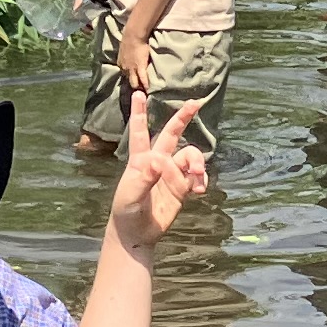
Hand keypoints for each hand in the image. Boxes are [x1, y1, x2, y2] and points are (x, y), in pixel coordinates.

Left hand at [106, 91, 210, 247]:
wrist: (136, 233)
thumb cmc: (125, 210)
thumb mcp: (130, 195)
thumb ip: (144, 178)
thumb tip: (158, 161)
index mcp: (140, 160)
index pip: (140, 132)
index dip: (140, 113)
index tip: (138, 93)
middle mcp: (158, 162)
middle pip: (172, 134)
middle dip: (183, 117)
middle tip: (195, 103)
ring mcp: (172, 174)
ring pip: (190, 156)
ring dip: (196, 162)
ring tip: (197, 174)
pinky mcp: (183, 188)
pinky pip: (197, 177)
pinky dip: (201, 180)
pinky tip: (199, 190)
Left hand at [117, 21, 155, 93]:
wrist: (133, 35)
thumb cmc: (129, 38)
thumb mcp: (124, 49)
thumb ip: (126, 54)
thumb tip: (129, 54)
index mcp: (121, 63)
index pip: (124, 74)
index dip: (129, 77)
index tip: (133, 80)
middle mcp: (125, 68)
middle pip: (129, 80)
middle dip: (133, 85)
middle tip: (138, 91)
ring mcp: (132, 69)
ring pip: (134, 82)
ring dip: (139, 87)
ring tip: (143, 93)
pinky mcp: (140, 68)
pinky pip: (143, 79)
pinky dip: (145, 85)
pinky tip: (149, 90)